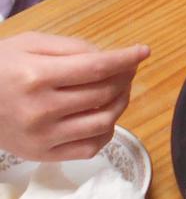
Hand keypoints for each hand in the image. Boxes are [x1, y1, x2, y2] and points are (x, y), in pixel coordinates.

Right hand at [0, 33, 148, 160]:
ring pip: (103, 122)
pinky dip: (106, 131)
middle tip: (126, 69)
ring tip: (117, 91)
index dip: (125, 59)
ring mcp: (42, 136)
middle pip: (103, 94)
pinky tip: (103, 116)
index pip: (96, 68)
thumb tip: (109, 57)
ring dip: (120, 104)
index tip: (142, 52)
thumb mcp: (28, 44)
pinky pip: (90, 147)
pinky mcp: (42, 155)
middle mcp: (41, 109)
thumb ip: (71, 48)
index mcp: (36, 76)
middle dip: (124, 78)